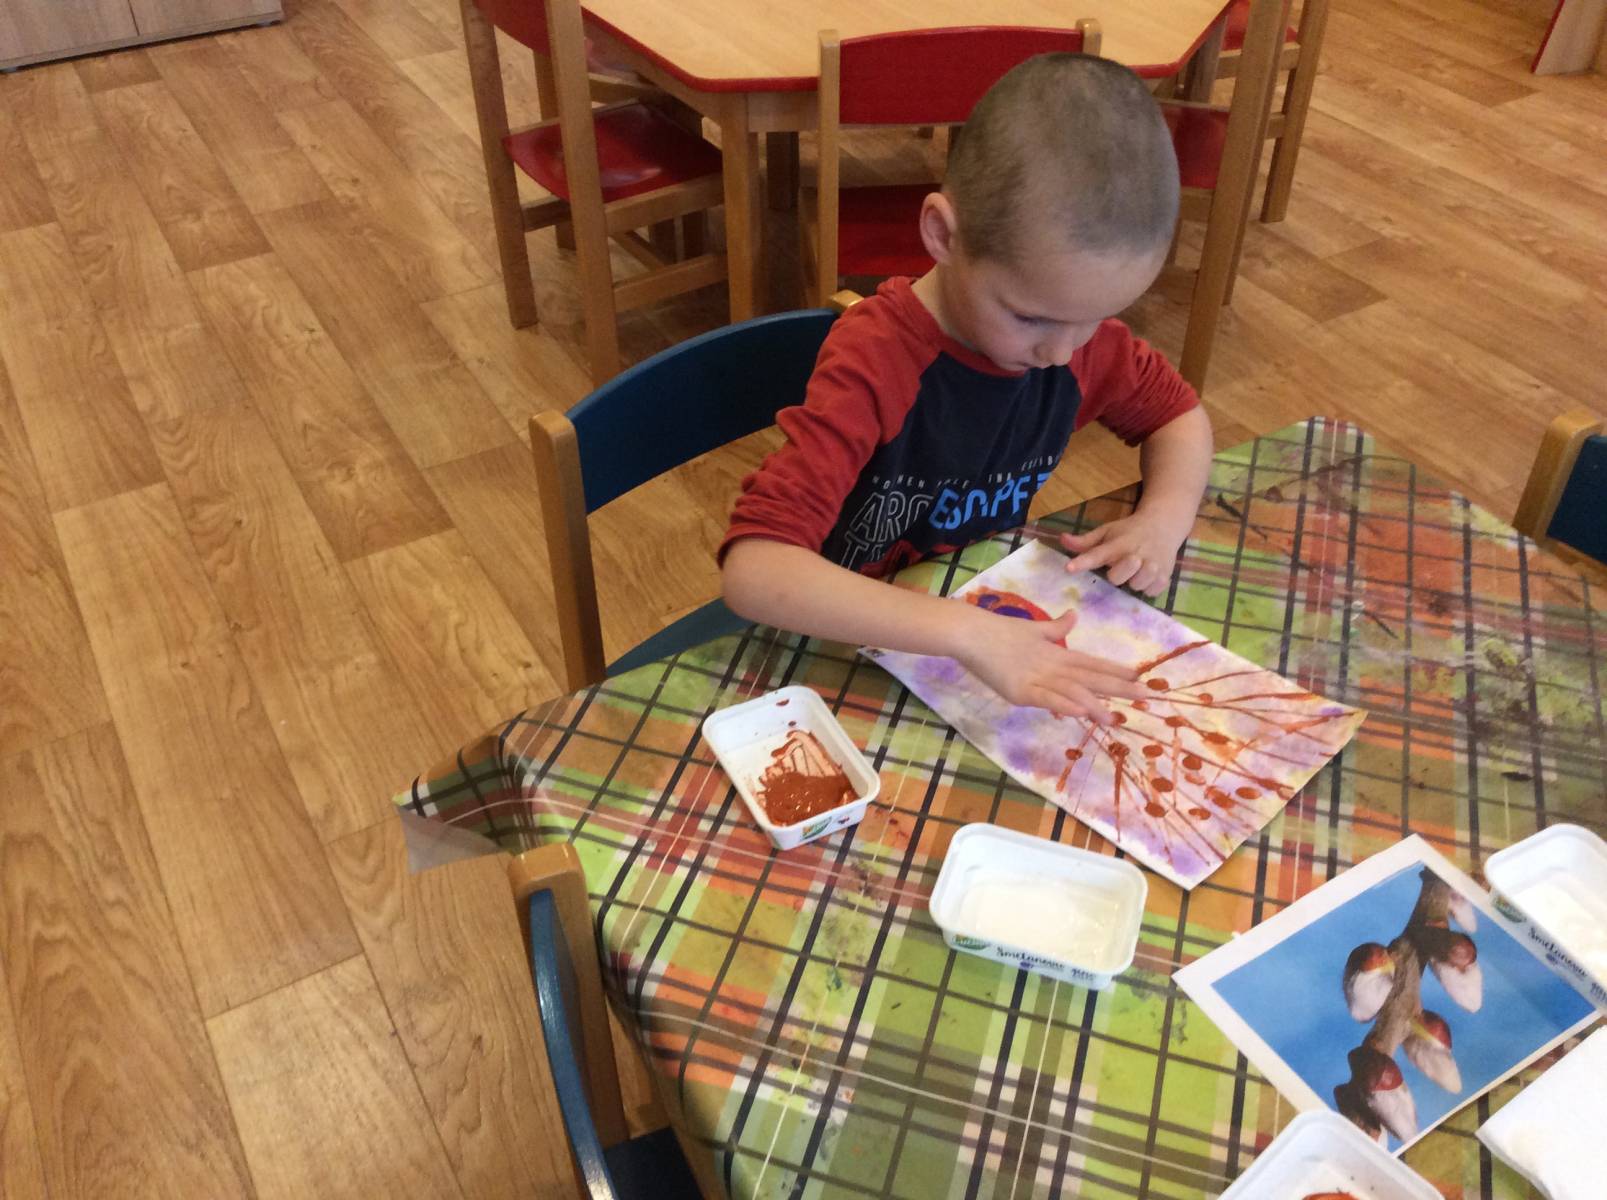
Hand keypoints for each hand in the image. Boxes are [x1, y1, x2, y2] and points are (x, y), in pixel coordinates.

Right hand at [955, 608, 1144, 722]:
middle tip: (1147, 696)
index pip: (1093, 663)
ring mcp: (1037, 679)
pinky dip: (1064, 705)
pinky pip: (1047, 699)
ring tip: (1115, 716)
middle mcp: (1052, 666)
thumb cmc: (1000, 631)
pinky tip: (1081, 712)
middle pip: (1091, 678)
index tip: (1141, 677)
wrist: (972, 633)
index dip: (1116, 671)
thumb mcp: (1033, 629)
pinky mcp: (1020, 692)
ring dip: (1095, 704)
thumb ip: (1055, 628)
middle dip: (1119, 688)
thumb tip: (1073, 615)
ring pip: (1072, 691)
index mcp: (1057, 653)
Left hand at [1058, 510, 1190, 595]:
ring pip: (1137, 585)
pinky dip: (1147, 588)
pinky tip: (1147, 577)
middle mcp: (1137, 553)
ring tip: (1135, 571)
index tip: (1069, 568)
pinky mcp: (1166, 575)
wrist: (1163, 525)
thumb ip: (1085, 541)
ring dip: (1133, 582)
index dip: (1083, 561)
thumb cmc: (1129, 532)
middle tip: (1120, 565)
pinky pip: (1152, 592)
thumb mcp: (1107, 531)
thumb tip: (1062, 540)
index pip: (1098, 553)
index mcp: (1119, 542)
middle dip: (1116, 575)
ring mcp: (1154, 565)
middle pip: (1118, 576)